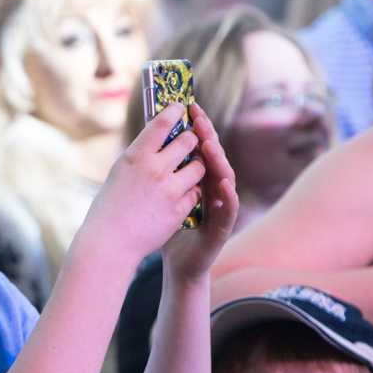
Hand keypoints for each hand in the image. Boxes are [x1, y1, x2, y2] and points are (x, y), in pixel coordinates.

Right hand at [79, 103, 207, 268]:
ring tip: (188, 170)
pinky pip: (196, 192)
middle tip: (190, 141)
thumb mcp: (120, 172)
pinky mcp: (179, 209)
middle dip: (193, 139)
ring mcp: (169, 189)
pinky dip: (191, 192)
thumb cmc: (108, 207)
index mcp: (135, 156)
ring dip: (197, 165)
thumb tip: (156, 138)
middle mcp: (154, 168)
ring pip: (199, 166)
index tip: (180, 107)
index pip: (162, 122)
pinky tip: (180, 196)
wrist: (110, 242)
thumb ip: (140, 155)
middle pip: (189, 141)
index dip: (174, 111)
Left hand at [161, 104, 239, 280]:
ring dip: (218, 161)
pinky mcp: (222, 229)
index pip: (199, 149)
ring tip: (209, 145)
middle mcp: (212, 190)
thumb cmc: (166, 229)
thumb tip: (144, 141)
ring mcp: (220, 209)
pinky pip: (228, 210)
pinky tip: (223, 183)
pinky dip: (227, 196)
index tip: (188, 107)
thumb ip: (158, 173)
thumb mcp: (159, 196)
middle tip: (199, 119)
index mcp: (196, 181)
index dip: (196, 129)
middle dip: (207, 137)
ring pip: (225, 179)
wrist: (176, 265)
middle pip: (213, 158)